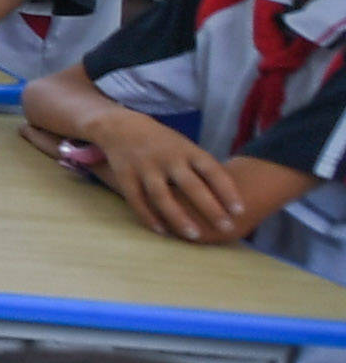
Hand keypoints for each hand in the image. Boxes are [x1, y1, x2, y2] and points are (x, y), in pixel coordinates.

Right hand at [82, 108, 258, 242]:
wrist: (122, 127)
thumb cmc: (164, 143)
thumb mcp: (186, 148)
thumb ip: (202, 169)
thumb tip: (229, 197)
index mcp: (187, 150)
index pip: (212, 171)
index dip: (227, 191)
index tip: (239, 211)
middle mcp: (167, 158)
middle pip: (191, 185)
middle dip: (210, 208)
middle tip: (227, 227)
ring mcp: (145, 167)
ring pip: (162, 196)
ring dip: (179, 217)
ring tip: (195, 235)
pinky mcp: (125, 176)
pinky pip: (137, 200)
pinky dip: (149, 217)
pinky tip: (163, 231)